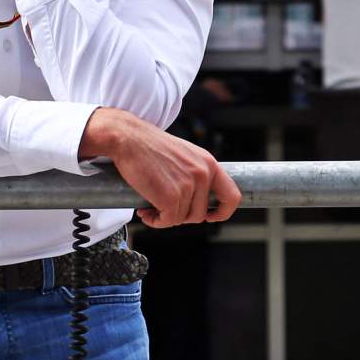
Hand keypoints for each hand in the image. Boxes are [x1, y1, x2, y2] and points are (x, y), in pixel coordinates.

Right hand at [80, 107, 241, 228]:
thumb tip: (197, 200)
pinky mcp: (171, 197)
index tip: (210, 216)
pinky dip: (155, 221)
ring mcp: (189, 186)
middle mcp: (203, 174)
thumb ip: (196, 173)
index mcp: (209, 164)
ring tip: (151, 206)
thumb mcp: (185, 155)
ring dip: (165, 217)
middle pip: (200, 213)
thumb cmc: (150, 146)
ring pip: (182, 218)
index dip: (223, 212)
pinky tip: (145, 211)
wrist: (128, 138)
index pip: (231, 196)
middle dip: (181, 215)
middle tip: (163, 207)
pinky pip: (167, 221)